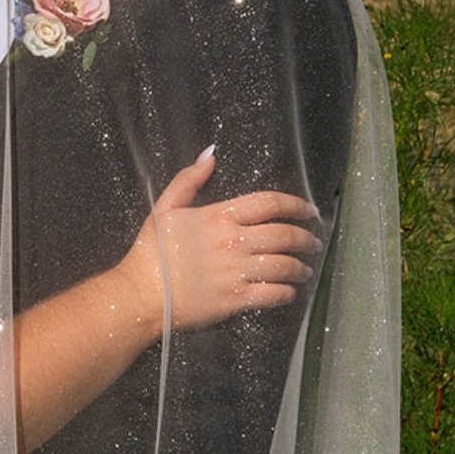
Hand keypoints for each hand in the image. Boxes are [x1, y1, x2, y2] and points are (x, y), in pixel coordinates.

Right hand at [120, 149, 325, 334]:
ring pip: (284, 265)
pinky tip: (289, 291)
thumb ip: (188, 180)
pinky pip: (274, 293)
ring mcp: (237, 271)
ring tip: (305, 269)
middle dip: (306, 238)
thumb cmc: (151, 253)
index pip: (269, 203)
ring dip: (300, 267)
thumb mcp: (164, 208)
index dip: (295, 205)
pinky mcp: (236, 298)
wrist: (141, 294)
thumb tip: (210, 154)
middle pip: (284, 234)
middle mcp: (233, 241)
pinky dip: (287, 292)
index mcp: (219, 216)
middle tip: (313, 243)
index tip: (308, 211)